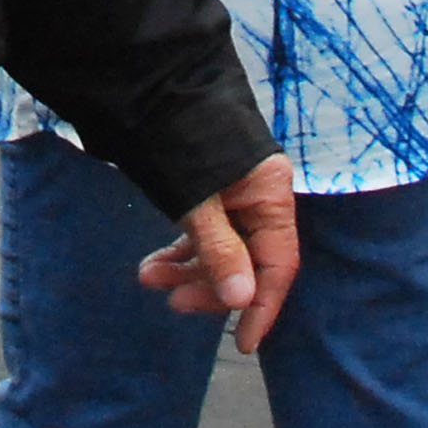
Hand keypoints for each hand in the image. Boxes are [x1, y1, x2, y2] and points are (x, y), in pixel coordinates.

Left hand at [139, 153, 300, 348]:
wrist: (153, 84)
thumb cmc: (180, 136)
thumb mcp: (198, 199)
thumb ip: (219, 249)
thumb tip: (241, 301)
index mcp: (271, 194)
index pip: (278, 266)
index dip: (262, 307)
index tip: (244, 342)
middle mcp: (259, 197)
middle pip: (247, 261)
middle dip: (210, 286)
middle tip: (174, 303)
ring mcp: (234, 195)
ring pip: (220, 249)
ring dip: (188, 270)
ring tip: (149, 278)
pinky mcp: (209, 193)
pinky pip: (204, 234)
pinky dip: (181, 251)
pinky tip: (155, 265)